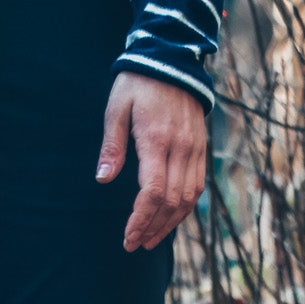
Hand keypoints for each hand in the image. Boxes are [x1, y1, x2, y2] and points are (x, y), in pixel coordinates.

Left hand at [95, 70, 207, 250]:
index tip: (128, 236)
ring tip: (150, 238)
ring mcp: (195, 148)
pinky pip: (197, 186)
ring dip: (170, 223)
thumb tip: (103, 178)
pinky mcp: (201, 147)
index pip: (153, 192)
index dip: (141, 219)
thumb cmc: (138, 83)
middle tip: (133, 244)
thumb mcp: (116, 107)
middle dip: (153, 228)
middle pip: (172, 202)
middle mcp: (181, 148)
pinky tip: (169, 217)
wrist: (171, 59)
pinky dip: (185, 207)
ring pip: (188, 199)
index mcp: (157, 139)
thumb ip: (112, 144)